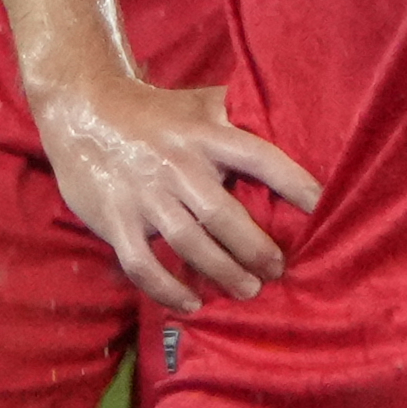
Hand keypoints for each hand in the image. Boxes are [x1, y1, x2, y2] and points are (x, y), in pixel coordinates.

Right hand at [31, 62, 321, 312]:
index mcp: (203, 135)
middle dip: (256, 249)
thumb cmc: (151, 112)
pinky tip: (190, 304)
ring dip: (222, 273)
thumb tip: (290, 119)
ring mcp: (144, 194)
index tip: (325, 208)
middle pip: (224, 216)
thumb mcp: (196, 103)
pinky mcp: (115, 219)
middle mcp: (176, 165)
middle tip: (277, 270)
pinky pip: (143, 264)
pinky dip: (168, 290)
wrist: (81, 109)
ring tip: (247, 291)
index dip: (295, 183)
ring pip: (189, 244)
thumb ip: (236, 115)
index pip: (259, 158)